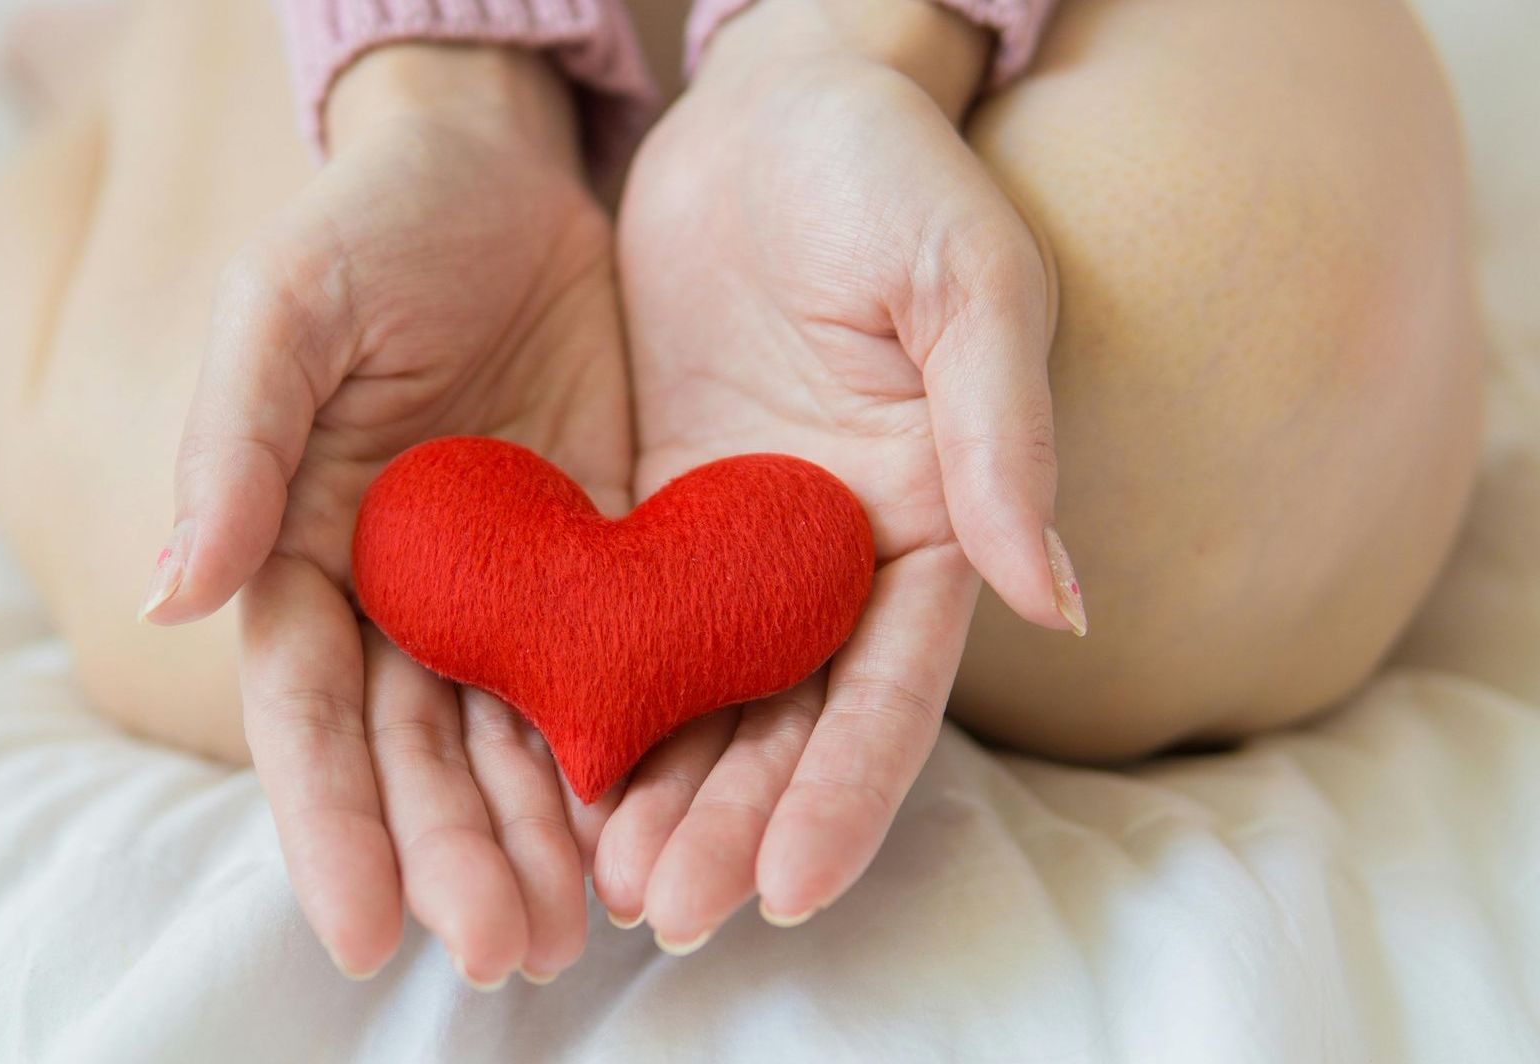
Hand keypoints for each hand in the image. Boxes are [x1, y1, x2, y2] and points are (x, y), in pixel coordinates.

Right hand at [140, 45, 630, 984]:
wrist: (500, 174)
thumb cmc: (370, 229)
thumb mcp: (284, 311)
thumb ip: (235, 445)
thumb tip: (173, 591)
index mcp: (302, 553)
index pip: (307, 714)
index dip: (330, 825)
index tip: (367, 933)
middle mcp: (397, 596)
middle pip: (416, 754)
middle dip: (453, 855)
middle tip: (504, 951)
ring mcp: (500, 589)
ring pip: (511, 740)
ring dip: (536, 838)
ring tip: (574, 931)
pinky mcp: (596, 563)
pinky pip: (607, 673)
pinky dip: (620, 753)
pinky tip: (647, 825)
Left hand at [596, 0, 1083, 946]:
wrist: (769, 111)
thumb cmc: (890, 173)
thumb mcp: (967, 282)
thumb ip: (1004, 436)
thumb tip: (1060, 600)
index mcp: (928, 523)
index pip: (891, 690)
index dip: (845, 791)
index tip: (791, 887)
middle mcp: (833, 559)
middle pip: (786, 723)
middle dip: (733, 823)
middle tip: (665, 911)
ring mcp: (740, 544)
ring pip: (702, 699)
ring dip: (659, 794)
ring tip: (606, 886)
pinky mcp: (655, 514)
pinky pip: (623, 625)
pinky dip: (595, 703)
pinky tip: (552, 776)